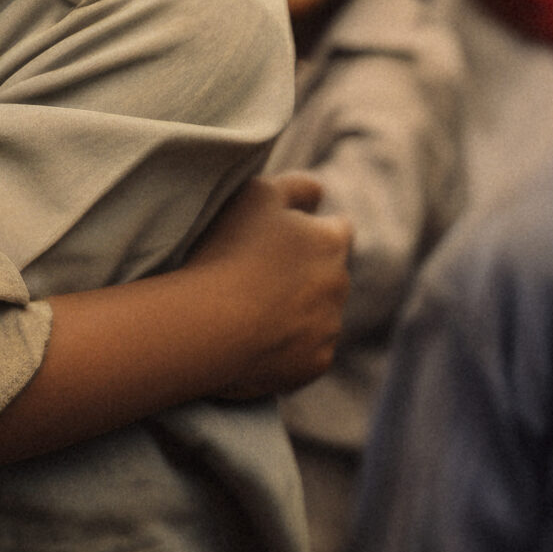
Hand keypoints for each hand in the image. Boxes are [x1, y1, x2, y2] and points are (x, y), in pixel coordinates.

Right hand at [189, 173, 351, 399]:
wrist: (211, 324)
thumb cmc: (230, 251)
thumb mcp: (258, 194)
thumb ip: (297, 187)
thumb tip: (320, 195)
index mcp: (332, 242)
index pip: (338, 229)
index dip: (311, 230)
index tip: (280, 239)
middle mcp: (340, 284)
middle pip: (330, 274)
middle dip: (306, 273)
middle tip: (258, 275)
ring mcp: (330, 328)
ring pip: (320, 314)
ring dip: (298, 310)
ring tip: (250, 310)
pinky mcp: (316, 364)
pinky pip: (308, 350)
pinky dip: (290, 345)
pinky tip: (254, 339)